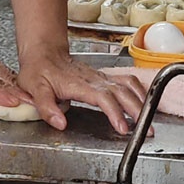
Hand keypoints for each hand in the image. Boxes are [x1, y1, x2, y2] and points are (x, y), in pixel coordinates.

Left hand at [16, 51, 147, 134]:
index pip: (103, 98)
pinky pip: (127, 81)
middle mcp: (94, 79)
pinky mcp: (104, 77)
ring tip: (149, 120)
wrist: (44, 53)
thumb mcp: (34, 90)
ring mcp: (101, 77)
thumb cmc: (39, 71)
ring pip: (128, 86)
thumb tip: (60, 123)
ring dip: (141, 102)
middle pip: (122, 92)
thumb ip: (46, 108)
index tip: (123, 128)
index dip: (115, 112)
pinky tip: (144, 102)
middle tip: (146, 130)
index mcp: (79, 84)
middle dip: (137, 111)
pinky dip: (139, 91)